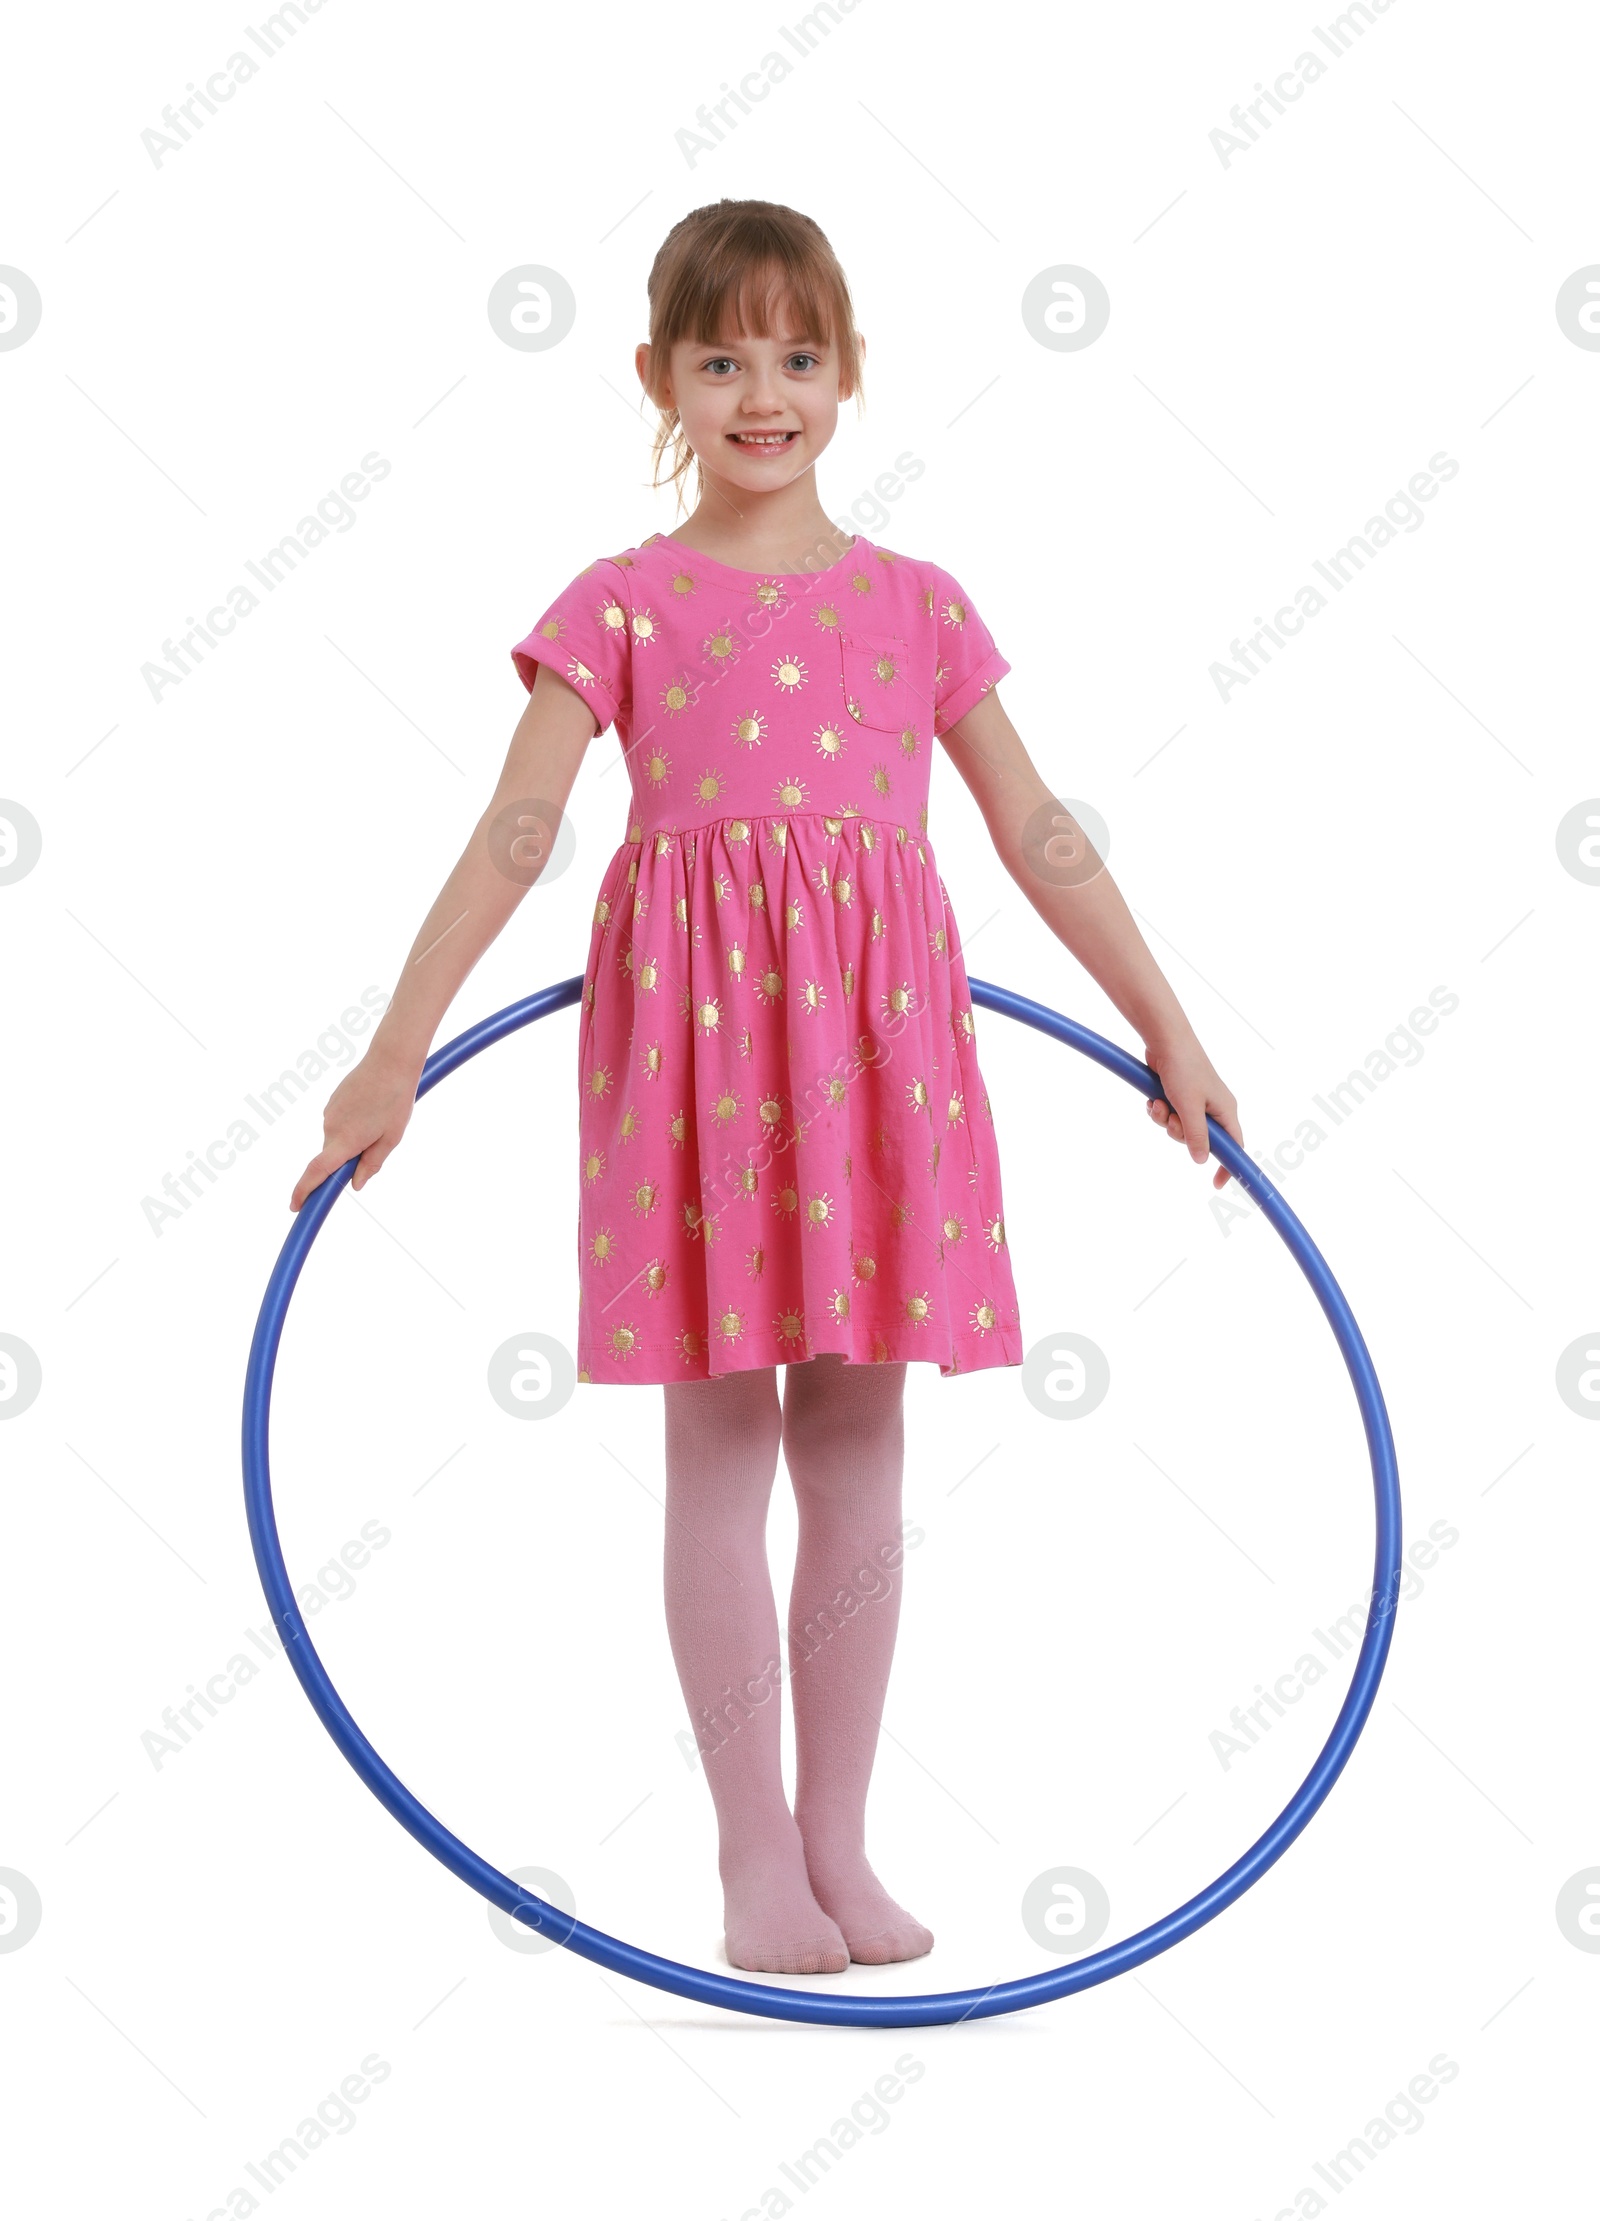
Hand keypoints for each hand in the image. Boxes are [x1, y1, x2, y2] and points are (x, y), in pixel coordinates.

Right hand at [290, 1044, 423, 1209]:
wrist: (390, 1061)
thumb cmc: (395, 1101)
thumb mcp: (391, 1138)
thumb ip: (371, 1164)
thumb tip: (355, 1184)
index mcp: (346, 1140)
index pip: (317, 1172)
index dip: (304, 1191)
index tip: (295, 1206)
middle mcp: (330, 1128)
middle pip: (332, 1156)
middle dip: (350, 1158)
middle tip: (379, 1137)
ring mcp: (328, 1114)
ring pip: (337, 1139)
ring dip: (354, 1138)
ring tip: (380, 1116)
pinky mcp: (331, 1102)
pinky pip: (338, 1123)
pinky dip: (352, 1124)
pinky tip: (370, 1107)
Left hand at [1141, 1031, 1242, 1189]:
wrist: (1165, 1040)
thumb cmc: (1183, 1068)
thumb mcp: (1190, 1107)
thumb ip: (1197, 1136)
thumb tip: (1202, 1160)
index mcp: (1225, 1111)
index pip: (1234, 1146)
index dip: (1227, 1166)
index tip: (1216, 1184)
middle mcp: (1213, 1108)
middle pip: (1199, 1140)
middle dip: (1180, 1133)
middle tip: (1172, 1118)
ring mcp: (1195, 1102)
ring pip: (1179, 1128)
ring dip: (1165, 1120)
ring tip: (1159, 1103)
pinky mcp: (1178, 1096)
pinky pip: (1168, 1115)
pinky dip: (1159, 1111)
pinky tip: (1153, 1100)